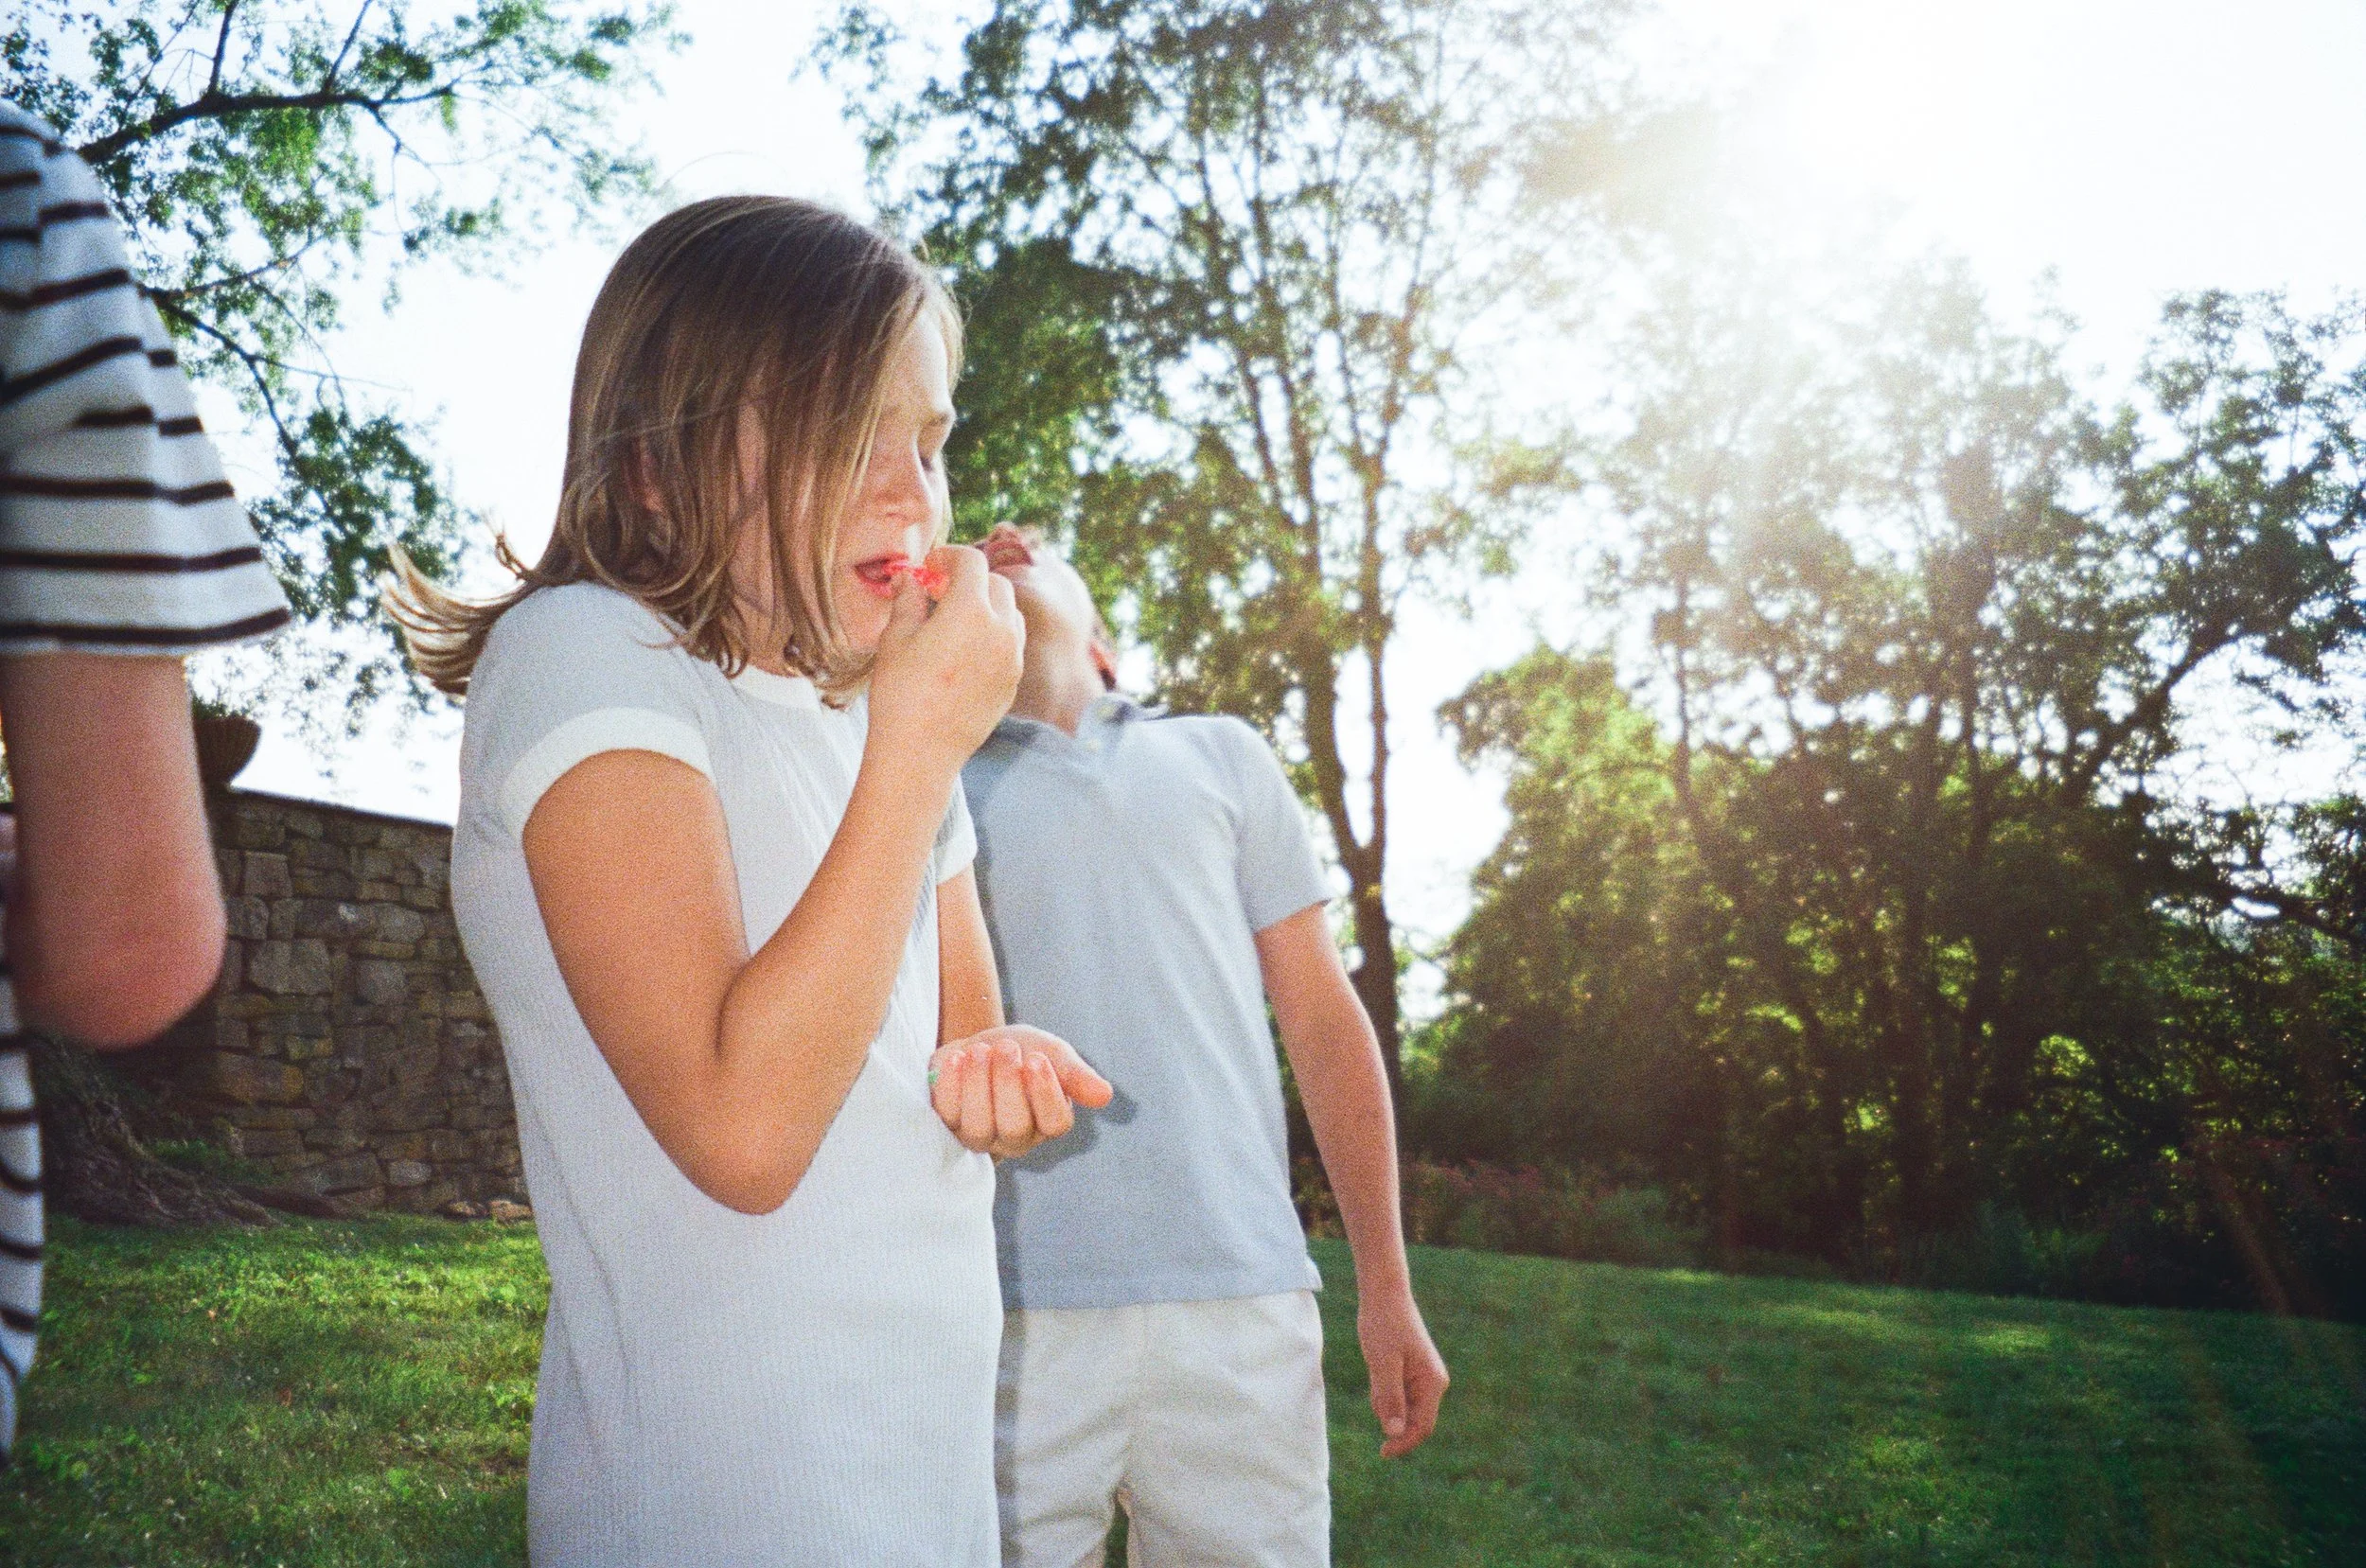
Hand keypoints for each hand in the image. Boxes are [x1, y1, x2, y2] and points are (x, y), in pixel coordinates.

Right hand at [868, 544, 1024, 773]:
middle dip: (970, 580)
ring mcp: (1013, 658)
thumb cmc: (901, 694)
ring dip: (987, 606)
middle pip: (997, 584)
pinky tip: (965, 651)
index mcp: (970, 611)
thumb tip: (909, 579)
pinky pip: (1012, 645)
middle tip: (939, 592)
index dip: (949, 556)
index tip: (930, 567)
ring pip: (1011, 613)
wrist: (921, 752)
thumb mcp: (896, 639)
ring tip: (955, 621)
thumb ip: (907, 600)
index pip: (971, 562)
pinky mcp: (1013, 682)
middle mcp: (1001, 630)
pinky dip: (994, 635)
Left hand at [928, 1024, 1112, 1158]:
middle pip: (1015, 1127)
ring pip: (978, 1127)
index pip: (1055, 1123)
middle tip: (1007, 1048)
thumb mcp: (1052, 1054)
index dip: (1045, 1093)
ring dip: (978, 1084)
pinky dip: (951, 1084)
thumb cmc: (1023, 1052)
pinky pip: (947, 1114)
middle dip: (1008, 1085)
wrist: (981, 1044)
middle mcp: (1015, 1137)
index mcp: (1048, 1122)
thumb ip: (1075, 1075)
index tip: (1036, 1059)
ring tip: (980, 1050)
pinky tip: (958, 1057)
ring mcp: (980, 1136)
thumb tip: (1105, 1096)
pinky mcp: (948, 1125)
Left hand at [1358, 1285, 1447, 1457]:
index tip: (1382, 1452)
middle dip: (1390, 1413)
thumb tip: (1394, 1432)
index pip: (1423, 1426)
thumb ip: (1390, 1398)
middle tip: (1375, 1384)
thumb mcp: (1382, 1364)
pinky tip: (1378, 1365)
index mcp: (1433, 1383)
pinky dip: (1382, 1390)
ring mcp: (1422, 1379)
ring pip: (1400, 1408)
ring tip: (1377, 1367)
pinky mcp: (1411, 1373)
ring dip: (1384, 1400)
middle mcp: (1433, 1383)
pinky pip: (1395, 1395)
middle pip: (1411, 1419)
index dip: (1404, 1443)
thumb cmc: (1384, 1326)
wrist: (1384, 1295)